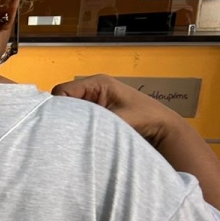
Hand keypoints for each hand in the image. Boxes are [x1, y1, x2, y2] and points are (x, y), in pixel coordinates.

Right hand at [52, 74, 179, 144]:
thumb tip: (67, 127)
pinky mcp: (96, 112)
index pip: (62, 91)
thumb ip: (92, 121)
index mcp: (97, 83)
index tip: (56, 125)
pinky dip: (74, 127)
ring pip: (67, 110)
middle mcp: (91, 89)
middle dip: (60, 116)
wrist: (163, 128)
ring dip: (68, 122)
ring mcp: (93, 101)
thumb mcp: (118, 119)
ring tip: (70, 136)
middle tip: (60, 133)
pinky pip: (76, 118)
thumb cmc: (145, 118)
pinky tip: (77, 137)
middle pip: (62, 100)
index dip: (55, 107)